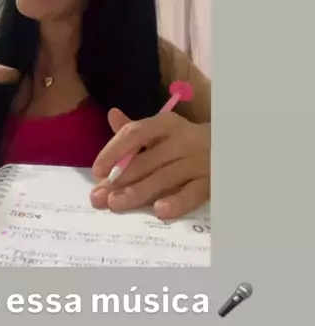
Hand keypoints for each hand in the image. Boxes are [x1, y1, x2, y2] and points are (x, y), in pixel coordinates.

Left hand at [90, 108, 209, 219]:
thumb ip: (136, 130)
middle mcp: (182, 140)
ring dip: (138, 192)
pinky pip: (192, 194)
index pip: (136, 133)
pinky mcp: (210, 182)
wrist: (229, 146)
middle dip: (119, 179)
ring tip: (116, 204)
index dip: (114, 150)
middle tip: (98, 197)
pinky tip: (159, 211)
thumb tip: (112, 115)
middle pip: (146, 160)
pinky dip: (176, 202)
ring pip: (164, 178)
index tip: (97, 170)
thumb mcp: (162, 130)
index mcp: (166, 124)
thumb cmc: (185, 140)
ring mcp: (197, 162)